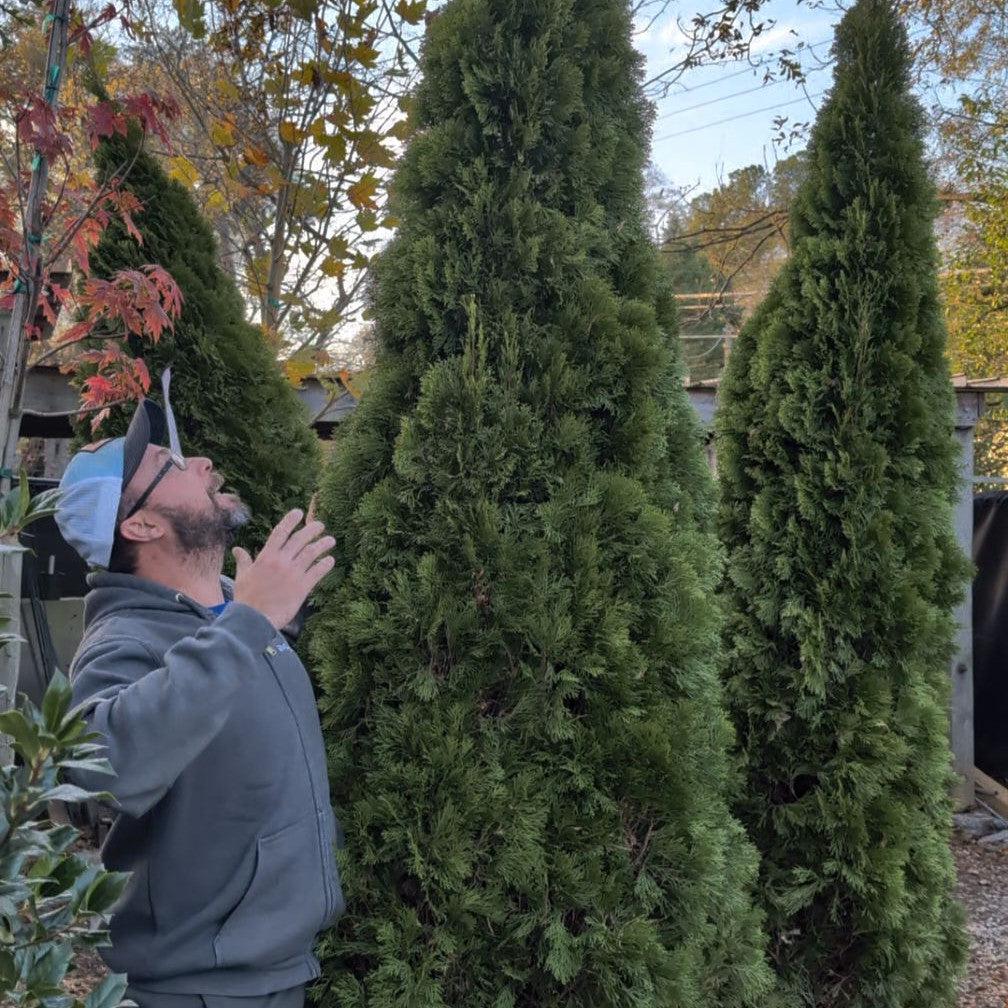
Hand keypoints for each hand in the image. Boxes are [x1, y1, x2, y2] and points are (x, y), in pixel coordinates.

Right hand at [232, 508, 335, 630]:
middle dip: (312, 529)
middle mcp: (281, 562)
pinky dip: (326, 564)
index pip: (280, 532)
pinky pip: (318, 571)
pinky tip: (330, 560)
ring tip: (331, 540)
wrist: (254, 620)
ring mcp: (293, 574)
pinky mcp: (303, 587)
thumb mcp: (242, 577)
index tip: (299, 513)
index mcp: (266, 557)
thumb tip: (237, 549)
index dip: (290, 520)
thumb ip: (243, 561)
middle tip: (320, 526)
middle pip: (300, 539)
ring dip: (323, 544)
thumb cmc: (246, 599)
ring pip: (312, 552)